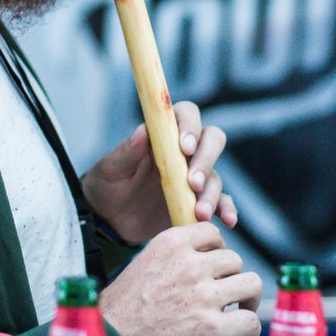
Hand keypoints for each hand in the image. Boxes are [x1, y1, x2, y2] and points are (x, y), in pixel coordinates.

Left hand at [83, 101, 237, 243]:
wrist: (109, 220)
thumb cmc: (107, 185)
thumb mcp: (110, 168)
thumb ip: (126, 151)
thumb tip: (142, 132)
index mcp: (163, 134)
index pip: (186, 115)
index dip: (190, 125)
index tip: (184, 147)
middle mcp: (184, 152)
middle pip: (212, 140)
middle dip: (207, 159)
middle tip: (192, 183)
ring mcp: (194, 177)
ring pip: (215, 175)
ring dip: (211, 192)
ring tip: (199, 213)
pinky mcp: (198, 201)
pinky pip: (221, 202)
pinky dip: (227, 209)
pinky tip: (227, 220)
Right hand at [99, 222, 261, 335]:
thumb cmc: (120, 314)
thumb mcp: (144, 266)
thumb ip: (175, 259)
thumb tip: (205, 264)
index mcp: (172, 244)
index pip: (212, 232)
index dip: (218, 250)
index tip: (215, 267)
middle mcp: (191, 264)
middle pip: (235, 259)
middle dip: (232, 277)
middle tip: (227, 295)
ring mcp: (204, 296)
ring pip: (251, 283)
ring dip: (249, 298)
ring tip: (244, 310)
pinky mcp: (213, 328)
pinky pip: (250, 321)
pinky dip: (252, 329)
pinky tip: (246, 335)